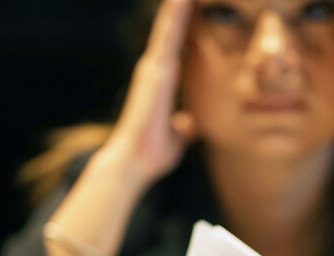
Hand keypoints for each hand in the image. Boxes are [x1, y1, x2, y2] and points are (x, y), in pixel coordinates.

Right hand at [106, 0, 196, 186]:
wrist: (134, 162)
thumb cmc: (152, 152)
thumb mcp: (176, 137)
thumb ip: (184, 126)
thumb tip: (188, 124)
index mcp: (165, 81)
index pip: (181, 46)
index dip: (189, 25)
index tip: (199, 5)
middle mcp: (156, 69)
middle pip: (173, 29)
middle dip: (182, 7)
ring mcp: (154, 68)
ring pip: (169, 26)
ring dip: (179, 5)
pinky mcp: (155, 72)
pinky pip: (168, 37)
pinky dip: (176, 17)